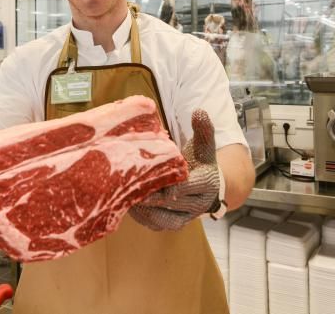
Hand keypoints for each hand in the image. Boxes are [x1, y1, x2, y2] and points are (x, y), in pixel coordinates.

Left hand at [130, 109, 222, 230]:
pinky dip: (141, 217)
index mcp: (206, 184)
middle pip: (170, 202)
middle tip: (127, 184)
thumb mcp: (204, 146)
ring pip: (162, 218)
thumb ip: (203, 130)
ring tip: (124, 195)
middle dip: (149, 194)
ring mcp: (185, 217)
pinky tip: (127, 204)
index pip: (185, 187)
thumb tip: (199, 112)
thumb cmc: (201, 162)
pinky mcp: (173, 224)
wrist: (210, 186)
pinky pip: (156, 224)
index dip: (167, 184)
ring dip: (143, 208)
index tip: (148, 176)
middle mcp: (198, 204)